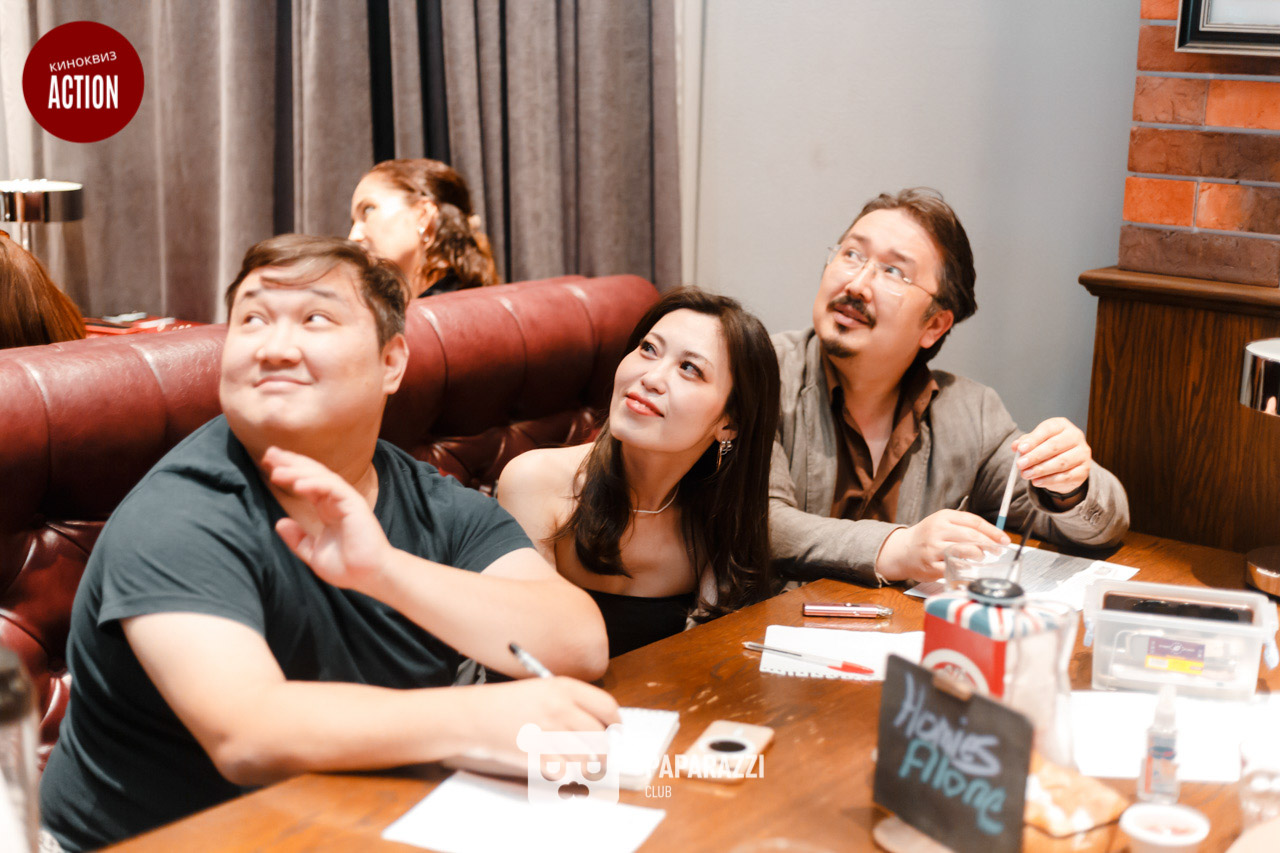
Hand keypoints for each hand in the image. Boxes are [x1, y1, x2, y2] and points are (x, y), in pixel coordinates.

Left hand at [263, 446, 391, 589]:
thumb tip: (279, 523)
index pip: (306, 483)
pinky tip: (298, 485)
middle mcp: (336, 500)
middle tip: (269, 453)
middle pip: (311, 473)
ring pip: (321, 476)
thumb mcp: (313, 553)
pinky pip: (333, 488)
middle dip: (290, 462)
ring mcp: (345, 500)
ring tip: (276, 470)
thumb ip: (297, 539)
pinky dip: (315, 484)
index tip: (268, 465)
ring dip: (298, 471)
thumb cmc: (347, 567)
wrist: (369, 577)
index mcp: (327, 509)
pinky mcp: (354, 504)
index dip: (288, 472)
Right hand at [456, 677, 621, 766]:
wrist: (475, 716)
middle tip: (599, 756)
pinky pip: (565, 771)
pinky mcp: (536, 756)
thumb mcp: (542, 689)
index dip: (616, 723)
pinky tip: (560, 767)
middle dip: (603, 751)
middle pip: (600, 738)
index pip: (607, 707)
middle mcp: (559, 709)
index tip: (615, 732)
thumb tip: (602, 726)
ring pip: (586, 758)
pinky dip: (566, 773)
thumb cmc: (508, 703)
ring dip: (587, 766)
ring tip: (582, 765)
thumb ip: (572, 703)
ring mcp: (548, 733)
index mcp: (564, 688)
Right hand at [876, 510, 1009, 582]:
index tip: (1004, 539)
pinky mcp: (932, 566)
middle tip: (998, 550)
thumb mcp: (942, 523)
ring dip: (979, 554)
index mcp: (943, 517)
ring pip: (965, 550)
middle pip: (972, 536)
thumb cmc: (927, 537)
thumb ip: (964, 526)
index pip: (974, 521)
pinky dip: (967, 567)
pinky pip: (956, 567)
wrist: (902, 550)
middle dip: (989, 544)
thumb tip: (993, 536)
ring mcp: (934, 549)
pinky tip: (969, 566)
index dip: (992, 531)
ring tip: (981, 556)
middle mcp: (937, 531)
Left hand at [1013, 418, 1090, 494]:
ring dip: (1041, 470)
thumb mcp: (1035, 442)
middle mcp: (1075, 436)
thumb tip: (1016, 446)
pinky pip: (1066, 476)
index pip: (1047, 429)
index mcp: (1061, 425)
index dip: (1033, 440)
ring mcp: (1082, 453)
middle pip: (1054, 446)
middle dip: (1035, 456)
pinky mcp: (1084, 470)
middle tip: (1020, 464)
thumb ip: (1025, 443)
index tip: (1020, 449)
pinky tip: (1037, 482)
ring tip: (1026, 474)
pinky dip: (1049, 480)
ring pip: (1061, 462)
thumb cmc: (1048, 450)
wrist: (1066, 465)